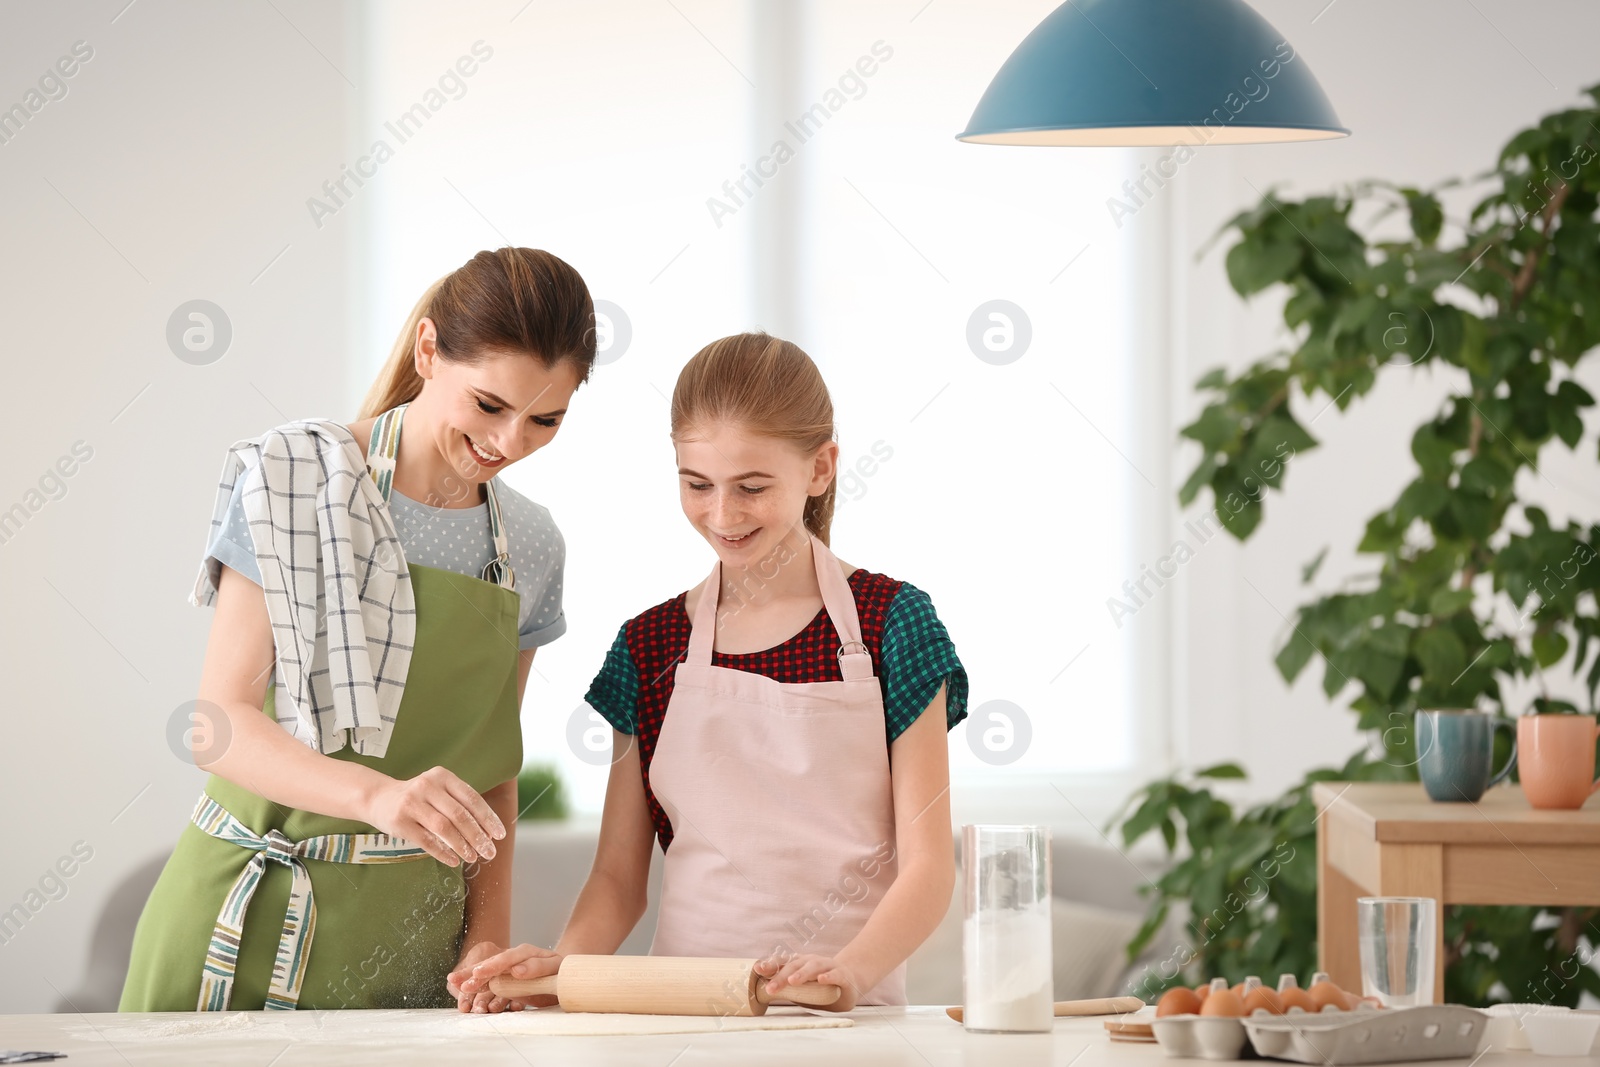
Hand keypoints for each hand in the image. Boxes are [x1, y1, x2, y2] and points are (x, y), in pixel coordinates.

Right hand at [364, 766, 505, 866]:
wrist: (379, 798)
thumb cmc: (419, 797)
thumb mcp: (439, 791)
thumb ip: (460, 804)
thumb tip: (487, 832)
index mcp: (443, 776)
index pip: (471, 798)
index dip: (487, 818)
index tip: (499, 834)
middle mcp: (428, 786)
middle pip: (459, 814)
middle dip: (478, 836)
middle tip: (490, 852)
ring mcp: (412, 803)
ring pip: (443, 828)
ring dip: (462, 845)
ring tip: (473, 858)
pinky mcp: (400, 821)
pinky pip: (426, 840)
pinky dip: (442, 852)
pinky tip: (453, 860)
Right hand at [451, 942, 562, 1010]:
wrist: (563, 975)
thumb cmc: (561, 970)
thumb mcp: (555, 967)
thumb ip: (537, 967)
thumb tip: (517, 969)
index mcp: (525, 953)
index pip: (506, 959)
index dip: (491, 967)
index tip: (478, 973)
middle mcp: (513, 959)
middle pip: (491, 965)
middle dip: (473, 973)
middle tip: (456, 980)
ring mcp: (507, 970)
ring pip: (487, 975)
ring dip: (471, 980)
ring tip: (454, 984)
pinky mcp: (506, 981)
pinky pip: (489, 985)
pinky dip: (477, 989)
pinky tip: (463, 991)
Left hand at [753, 953, 858, 1012]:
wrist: (850, 981)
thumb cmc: (822, 987)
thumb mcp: (804, 989)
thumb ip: (789, 989)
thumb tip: (765, 993)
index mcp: (800, 963)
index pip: (783, 962)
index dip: (770, 964)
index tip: (757, 969)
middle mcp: (812, 961)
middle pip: (795, 965)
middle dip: (781, 976)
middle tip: (771, 988)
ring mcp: (828, 966)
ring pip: (813, 967)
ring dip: (802, 973)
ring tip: (792, 981)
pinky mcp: (842, 975)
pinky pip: (835, 974)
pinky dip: (828, 976)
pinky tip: (821, 979)